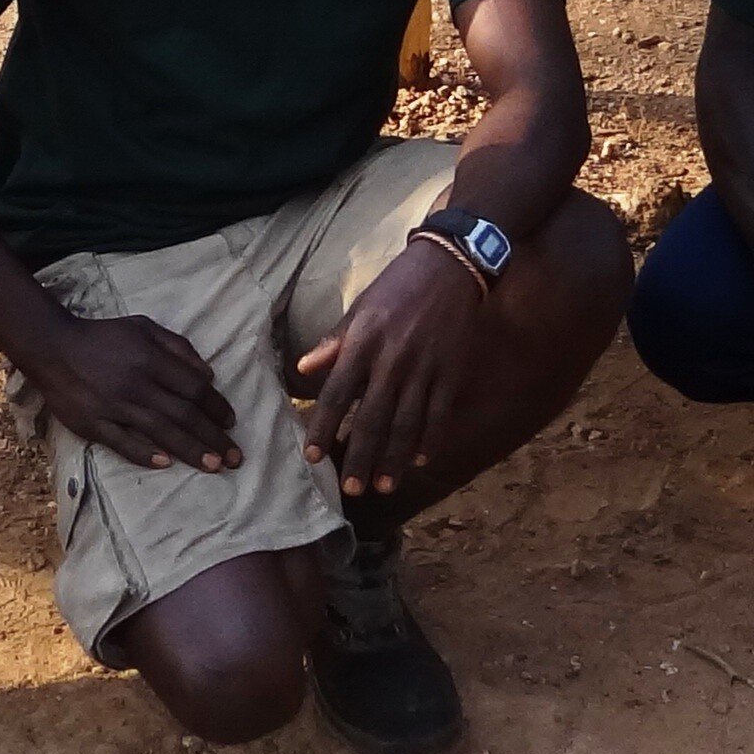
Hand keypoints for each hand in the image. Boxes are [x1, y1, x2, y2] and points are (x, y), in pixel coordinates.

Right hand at [18, 310, 241, 471]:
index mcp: (149, 359)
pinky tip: (166, 464)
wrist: (52, 347)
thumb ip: (178, 347)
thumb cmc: (103, 337)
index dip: (216, 406)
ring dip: (190, 451)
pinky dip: (145, 454)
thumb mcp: (143, 328)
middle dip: (213, 438)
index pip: (193, 387)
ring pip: (160, 432)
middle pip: (183, 414)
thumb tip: (209, 375)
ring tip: (214, 466)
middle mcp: (135, 384)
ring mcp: (113, 406)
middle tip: (235, 457)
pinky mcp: (93, 423)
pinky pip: (122, 443)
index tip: (231, 422)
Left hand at [296, 238, 485, 498]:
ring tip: (382, 486)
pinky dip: (430, 439)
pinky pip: (439, 414)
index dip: (323, 427)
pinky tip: (420, 461)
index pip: (337, 393)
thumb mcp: (360, 307)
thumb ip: (334, 342)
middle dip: (360, 457)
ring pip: (407, 424)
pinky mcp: (451, 371)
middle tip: (350, 489)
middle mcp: (393, 359)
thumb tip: (302, 368)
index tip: (313, 457)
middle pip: (372, 418)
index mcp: (364, 341)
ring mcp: (425, 368)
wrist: (450, 264)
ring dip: (393, 459)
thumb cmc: (397, 286)